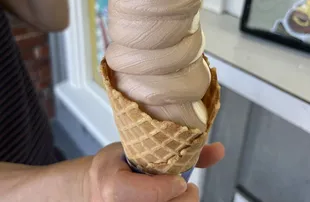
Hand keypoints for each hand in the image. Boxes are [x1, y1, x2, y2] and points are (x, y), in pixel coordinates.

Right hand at [86, 142, 224, 201]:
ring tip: (175, 194)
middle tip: (182, 187)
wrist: (91, 189)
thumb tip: (219, 150)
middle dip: (184, 199)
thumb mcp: (135, 148)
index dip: (171, 187)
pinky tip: (168, 199)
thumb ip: (177, 151)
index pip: (153, 194)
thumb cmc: (113, 166)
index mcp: (114, 186)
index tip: (178, 179)